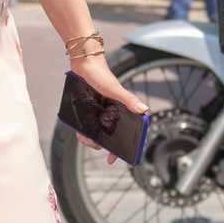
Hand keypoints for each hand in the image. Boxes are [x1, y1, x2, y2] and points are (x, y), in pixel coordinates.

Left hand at [68, 51, 148, 166]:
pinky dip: (82, 130)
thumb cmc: (101, 74)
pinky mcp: (89, 110)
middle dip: (99, 143)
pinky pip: (86, 126)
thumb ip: (128, 99)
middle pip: (108, 137)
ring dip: (89, 138)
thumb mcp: (113, 89)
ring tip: (83, 136)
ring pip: (96, 133)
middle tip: (92, 143)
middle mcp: (111, 114)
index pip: (125, 134)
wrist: (83, 62)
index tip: (111, 160)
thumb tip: (144, 110)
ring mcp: (99, 113)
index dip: (119, 149)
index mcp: (122, 111)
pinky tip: (79, 130)